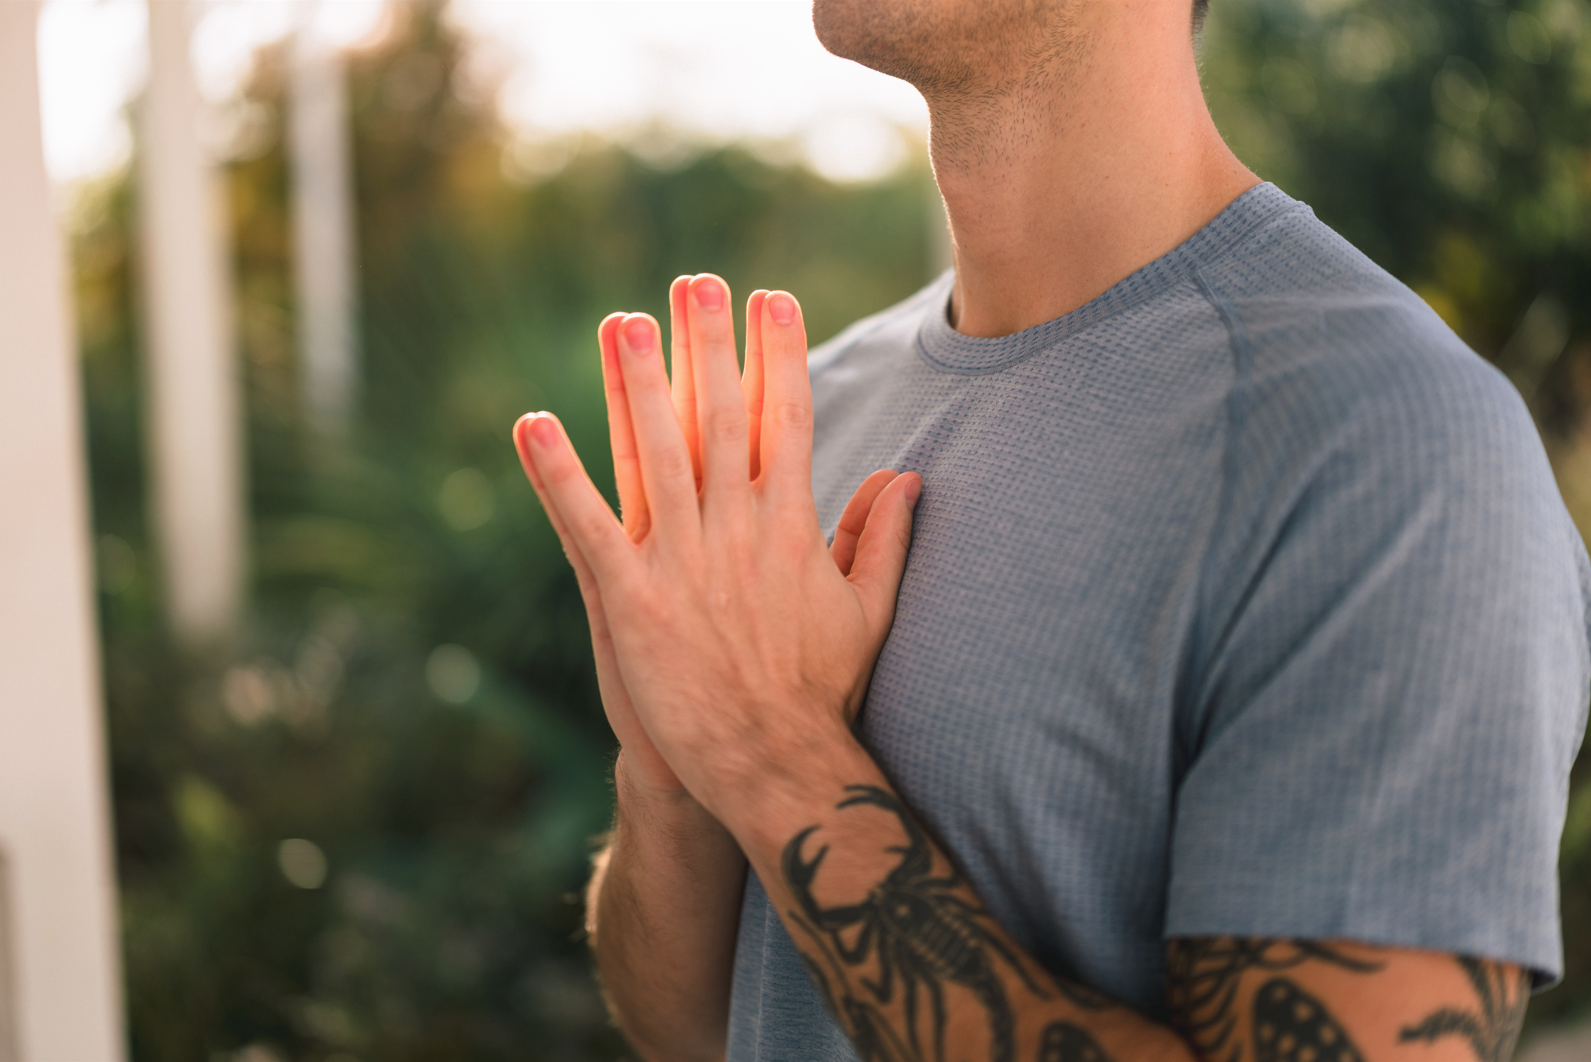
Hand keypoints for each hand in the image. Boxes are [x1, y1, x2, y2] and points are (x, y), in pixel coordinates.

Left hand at [512, 275, 920, 824]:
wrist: (775, 766)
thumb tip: (906, 478)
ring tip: (622, 321)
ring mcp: (681, 562)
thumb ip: (882, 539)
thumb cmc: (822, 694)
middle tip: (695, 280)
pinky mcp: (631, 600)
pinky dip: (558, 474)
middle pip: (719, 417)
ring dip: (634, 383)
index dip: (777, 355)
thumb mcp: (868, 611)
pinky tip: (531, 423)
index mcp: (791, 526)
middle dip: (707, 343)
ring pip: (653, 453)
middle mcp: (737, 530)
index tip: (771, 298)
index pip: (786, 419)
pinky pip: (587, 524)